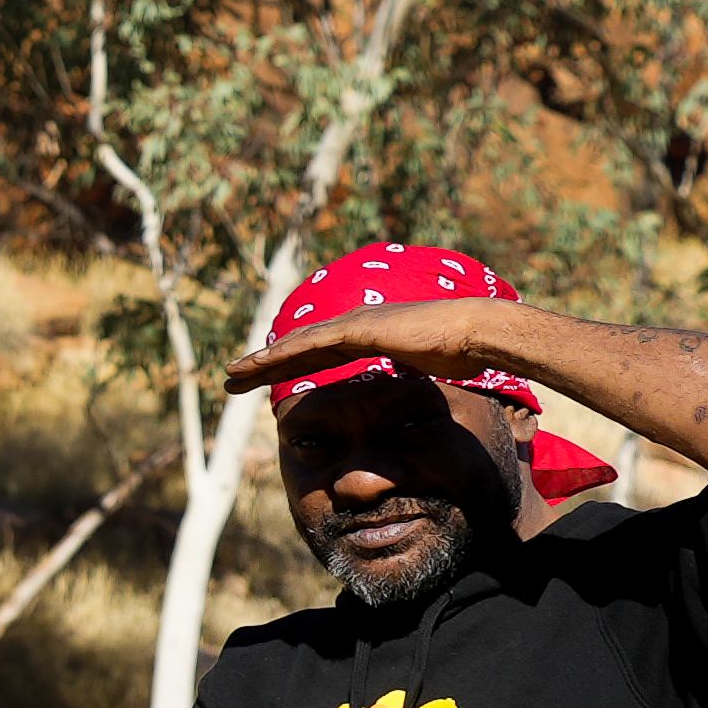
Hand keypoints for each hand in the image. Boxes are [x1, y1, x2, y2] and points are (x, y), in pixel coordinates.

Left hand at [238, 286, 528, 397]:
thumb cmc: (462, 350)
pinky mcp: (358, 329)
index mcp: (369, 333)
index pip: (318, 353)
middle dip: (264, 364)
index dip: (289, 366)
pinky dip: (284, 355)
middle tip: (231, 378)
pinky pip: (312, 345)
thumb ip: (408, 369)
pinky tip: (260, 364)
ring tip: (231, 375)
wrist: (476, 332)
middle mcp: (356, 324)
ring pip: (296, 345)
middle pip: (298, 347)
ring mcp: (355, 323)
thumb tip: (406, 383)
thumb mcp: (424, 365)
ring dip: (262, 361)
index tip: (264, 379)